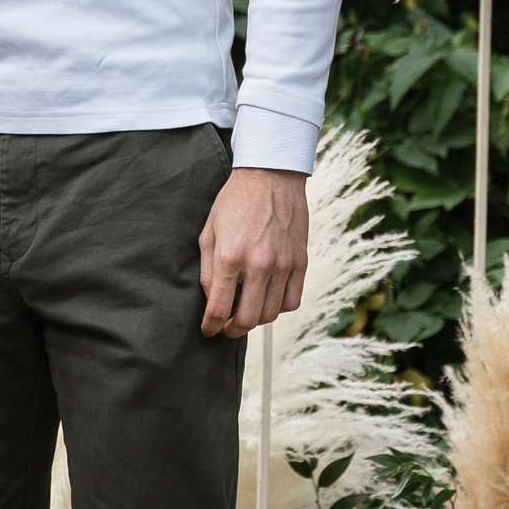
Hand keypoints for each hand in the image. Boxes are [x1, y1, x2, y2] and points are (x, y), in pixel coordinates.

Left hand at [198, 166, 308, 337]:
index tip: (207, 331)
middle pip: (248, 319)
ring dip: (256, 320)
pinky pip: (292, 301)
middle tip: (225, 329)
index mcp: (230, 257)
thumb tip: (211, 300)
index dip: (211, 327)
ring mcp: (283, 266)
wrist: (270, 177)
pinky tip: (268, 299)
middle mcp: (259, 265)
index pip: (219, 308)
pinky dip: (279, 308)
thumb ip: (208, 269)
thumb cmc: (233, 202)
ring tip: (245, 312)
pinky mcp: (300, 263)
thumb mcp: (208, 232)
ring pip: (272, 314)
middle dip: (232, 330)